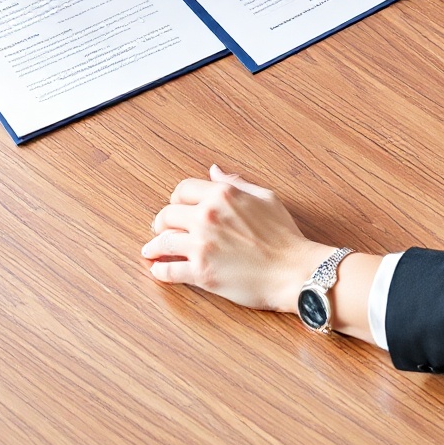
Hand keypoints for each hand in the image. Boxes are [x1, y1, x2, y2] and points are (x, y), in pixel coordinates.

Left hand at [142, 166, 327, 309]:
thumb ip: (235, 184)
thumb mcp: (264, 198)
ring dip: (153, 247)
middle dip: (160, 223)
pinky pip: (170, 271)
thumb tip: (213, 171)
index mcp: (222, 195)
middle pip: (167, 215)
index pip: (182, 190)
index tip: (175, 207)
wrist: (293, 271)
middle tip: (159, 230)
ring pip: (163, 243)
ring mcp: (202, 245)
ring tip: (150, 251)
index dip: (175, 199)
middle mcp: (207, 217)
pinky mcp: (202, 273)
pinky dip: (160, 271)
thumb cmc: (284, 235)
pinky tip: (158, 271)